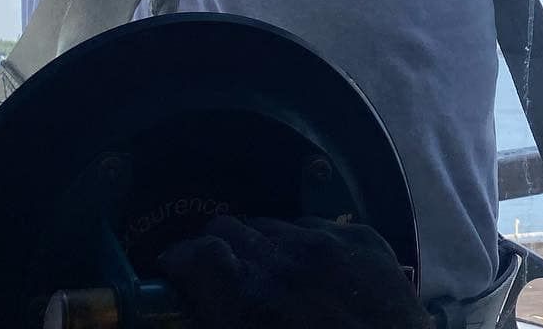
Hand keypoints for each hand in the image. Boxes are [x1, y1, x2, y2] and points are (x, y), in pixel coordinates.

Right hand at [156, 215, 429, 328]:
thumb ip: (219, 318)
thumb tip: (197, 305)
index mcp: (250, 299)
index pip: (197, 252)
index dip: (179, 263)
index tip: (175, 277)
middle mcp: (287, 259)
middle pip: (231, 227)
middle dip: (215, 251)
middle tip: (215, 278)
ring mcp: (331, 244)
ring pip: (273, 223)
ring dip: (260, 246)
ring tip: (265, 277)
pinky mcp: (367, 240)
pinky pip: (318, 228)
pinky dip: (303, 245)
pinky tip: (310, 276)